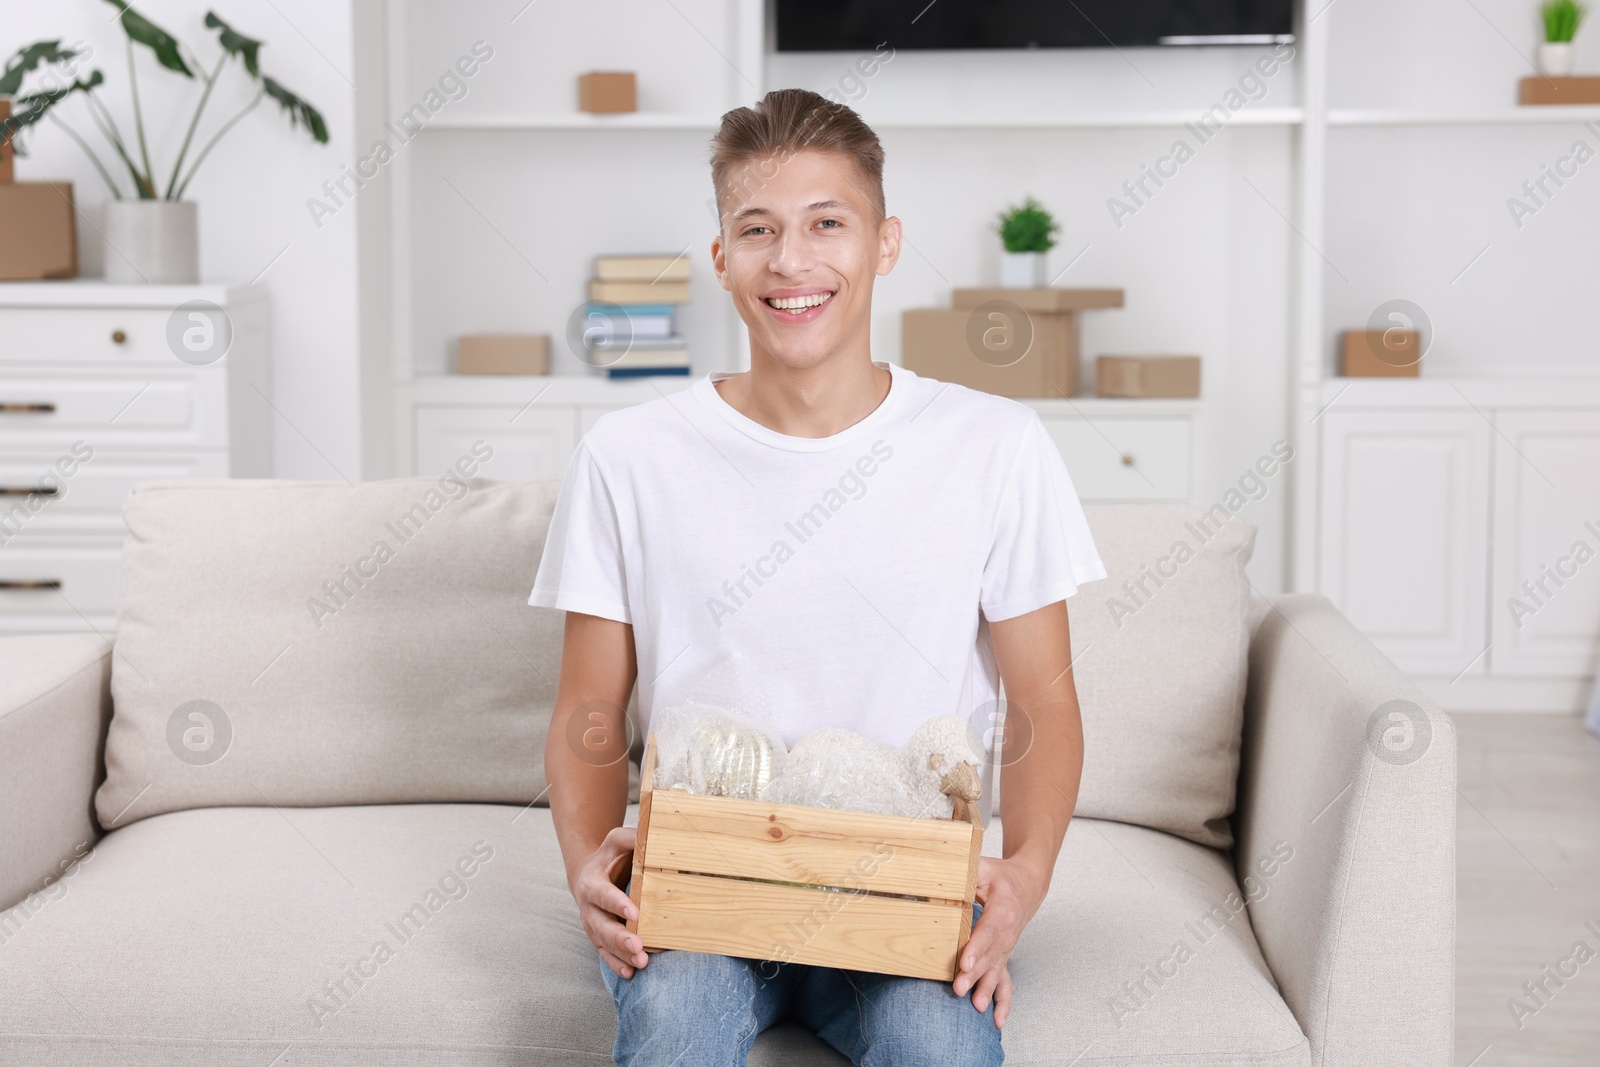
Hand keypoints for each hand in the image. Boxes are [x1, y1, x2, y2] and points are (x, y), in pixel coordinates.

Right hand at [574, 825, 647, 977]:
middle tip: (638, 946)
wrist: (590, 873)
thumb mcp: (617, 840)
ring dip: (622, 954)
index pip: (604, 895)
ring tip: (641, 962)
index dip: (617, 904)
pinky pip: (605, 954)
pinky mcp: (598, 937)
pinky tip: (630, 973)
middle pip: (602, 926)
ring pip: (604, 943)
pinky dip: (616, 964)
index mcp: (592, 883)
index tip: (635, 913)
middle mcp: (589, 907)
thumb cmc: (610, 856)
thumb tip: (655, 834)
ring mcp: (592, 925)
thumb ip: (632, 838)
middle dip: (620, 937)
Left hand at [952, 855, 1047, 1028]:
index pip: (988, 930)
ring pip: (996, 970)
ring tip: (976, 1006)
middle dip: (974, 974)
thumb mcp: (982, 866)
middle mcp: (1009, 931)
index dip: (976, 948)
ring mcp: (1008, 946)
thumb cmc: (1000, 875)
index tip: (964, 962)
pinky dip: (1003, 1001)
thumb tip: (936, 880)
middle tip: (958, 988)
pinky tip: (997, 1020)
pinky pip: (1007, 981)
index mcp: (1003, 908)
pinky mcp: (1005, 956)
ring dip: (985, 989)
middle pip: (991, 956)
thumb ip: (963, 874)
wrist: (1027, 884)